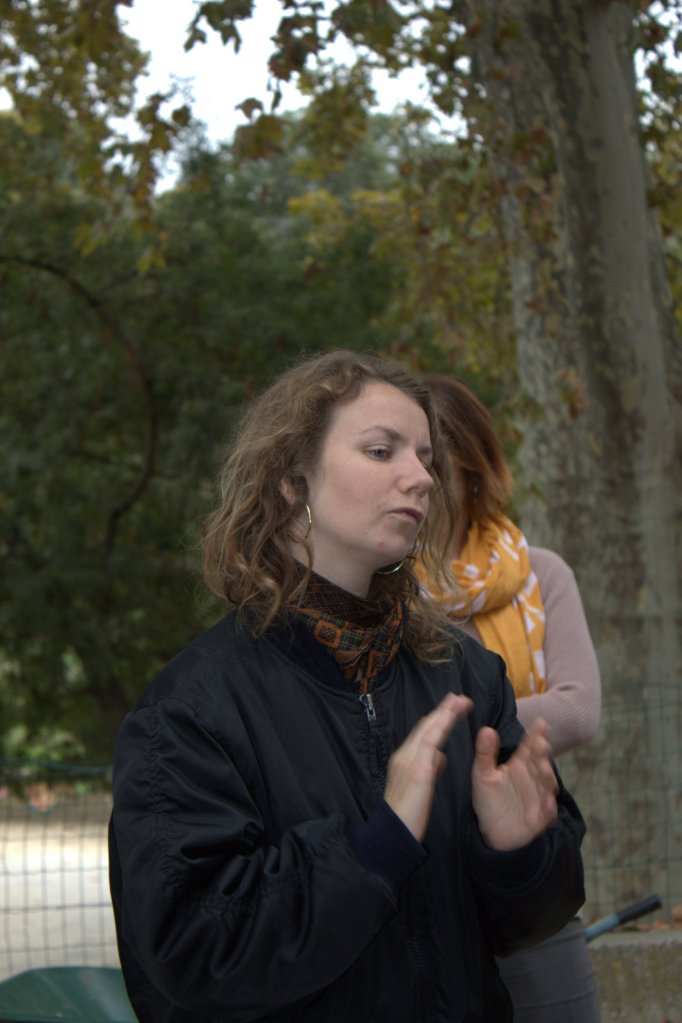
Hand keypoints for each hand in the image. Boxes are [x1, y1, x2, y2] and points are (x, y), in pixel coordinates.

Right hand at [385, 693, 471, 841]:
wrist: (394, 832)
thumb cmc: (407, 814)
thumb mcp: (419, 786)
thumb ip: (429, 768)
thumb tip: (440, 756)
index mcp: (404, 759)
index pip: (422, 733)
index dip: (437, 719)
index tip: (451, 708)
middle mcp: (404, 755)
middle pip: (425, 726)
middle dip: (443, 710)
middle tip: (459, 697)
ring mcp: (410, 760)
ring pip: (428, 729)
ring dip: (445, 713)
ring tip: (459, 701)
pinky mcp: (418, 769)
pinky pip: (431, 741)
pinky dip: (441, 726)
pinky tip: (451, 717)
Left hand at [471, 718, 557, 850]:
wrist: (490, 832)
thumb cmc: (488, 799)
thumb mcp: (482, 774)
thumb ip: (485, 753)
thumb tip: (487, 729)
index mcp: (519, 765)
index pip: (529, 747)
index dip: (536, 735)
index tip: (541, 723)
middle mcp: (532, 779)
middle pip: (540, 763)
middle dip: (542, 753)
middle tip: (540, 743)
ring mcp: (538, 798)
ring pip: (547, 785)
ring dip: (546, 776)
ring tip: (542, 767)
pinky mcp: (538, 819)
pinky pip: (547, 813)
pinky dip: (549, 808)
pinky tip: (548, 802)